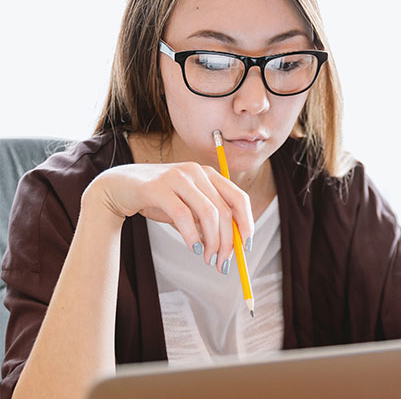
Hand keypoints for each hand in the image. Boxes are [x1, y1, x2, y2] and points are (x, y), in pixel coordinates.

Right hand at [84, 162, 254, 270]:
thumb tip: (230, 248)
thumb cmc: (158, 200)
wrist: (119, 187)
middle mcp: (197, 172)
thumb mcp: (188, 208)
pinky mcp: (158, 187)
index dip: (246, 224)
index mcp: (209, 175)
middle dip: (227, 241)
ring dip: (212, 242)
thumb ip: (207, 222)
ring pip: (208, 213)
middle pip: (225, 210)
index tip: (245, 247)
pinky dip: (192, 235)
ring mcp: (178, 177)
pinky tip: (193, 249)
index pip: (239, 199)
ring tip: (207, 258)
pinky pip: (183, 215)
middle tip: (222, 262)